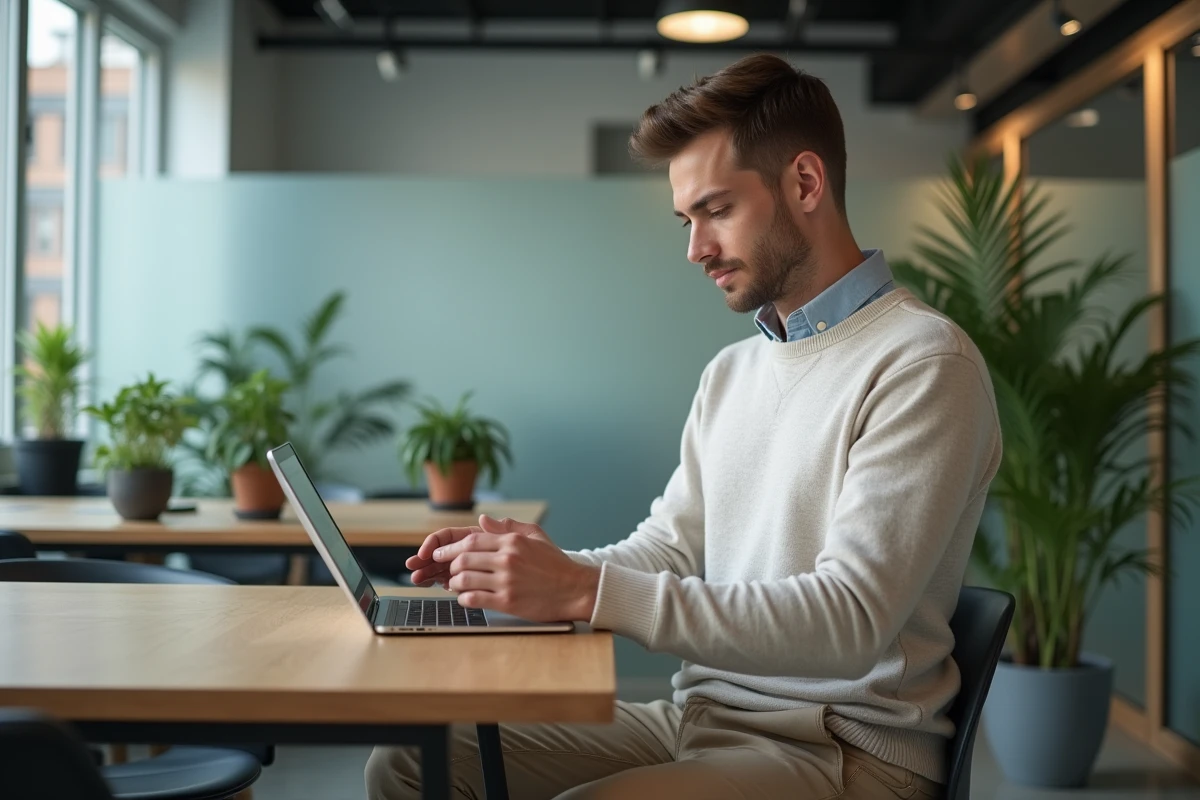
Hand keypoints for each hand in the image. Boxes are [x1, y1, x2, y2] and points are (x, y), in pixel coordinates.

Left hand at [429, 516, 598, 621]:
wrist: (575, 589)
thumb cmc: (556, 564)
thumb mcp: (536, 536)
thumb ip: (508, 526)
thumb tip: (482, 519)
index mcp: (512, 542)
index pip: (471, 540)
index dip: (450, 547)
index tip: (440, 553)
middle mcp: (507, 559)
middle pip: (463, 559)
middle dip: (448, 565)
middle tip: (444, 570)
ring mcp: (506, 581)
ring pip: (464, 580)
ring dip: (454, 583)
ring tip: (454, 585)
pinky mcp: (507, 602)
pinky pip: (474, 599)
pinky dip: (463, 598)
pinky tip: (466, 598)